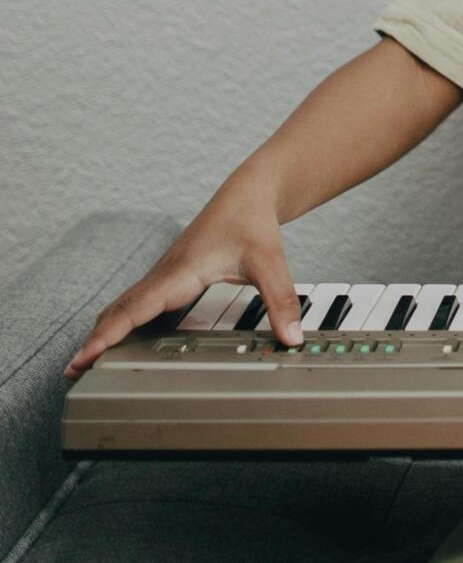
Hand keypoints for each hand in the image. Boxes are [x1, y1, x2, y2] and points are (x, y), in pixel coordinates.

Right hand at [62, 173, 304, 378]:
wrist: (249, 192)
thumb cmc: (252, 220)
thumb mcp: (270, 262)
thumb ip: (280, 300)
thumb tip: (291, 336)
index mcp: (180, 271)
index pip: (137, 307)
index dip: (110, 333)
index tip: (85, 355)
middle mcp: (166, 273)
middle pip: (121, 309)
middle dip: (96, 339)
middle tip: (72, 370)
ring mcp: (166, 274)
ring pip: (126, 304)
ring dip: (105, 329)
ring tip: (85, 359)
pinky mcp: (172, 275)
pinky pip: (138, 300)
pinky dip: (120, 318)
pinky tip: (117, 333)